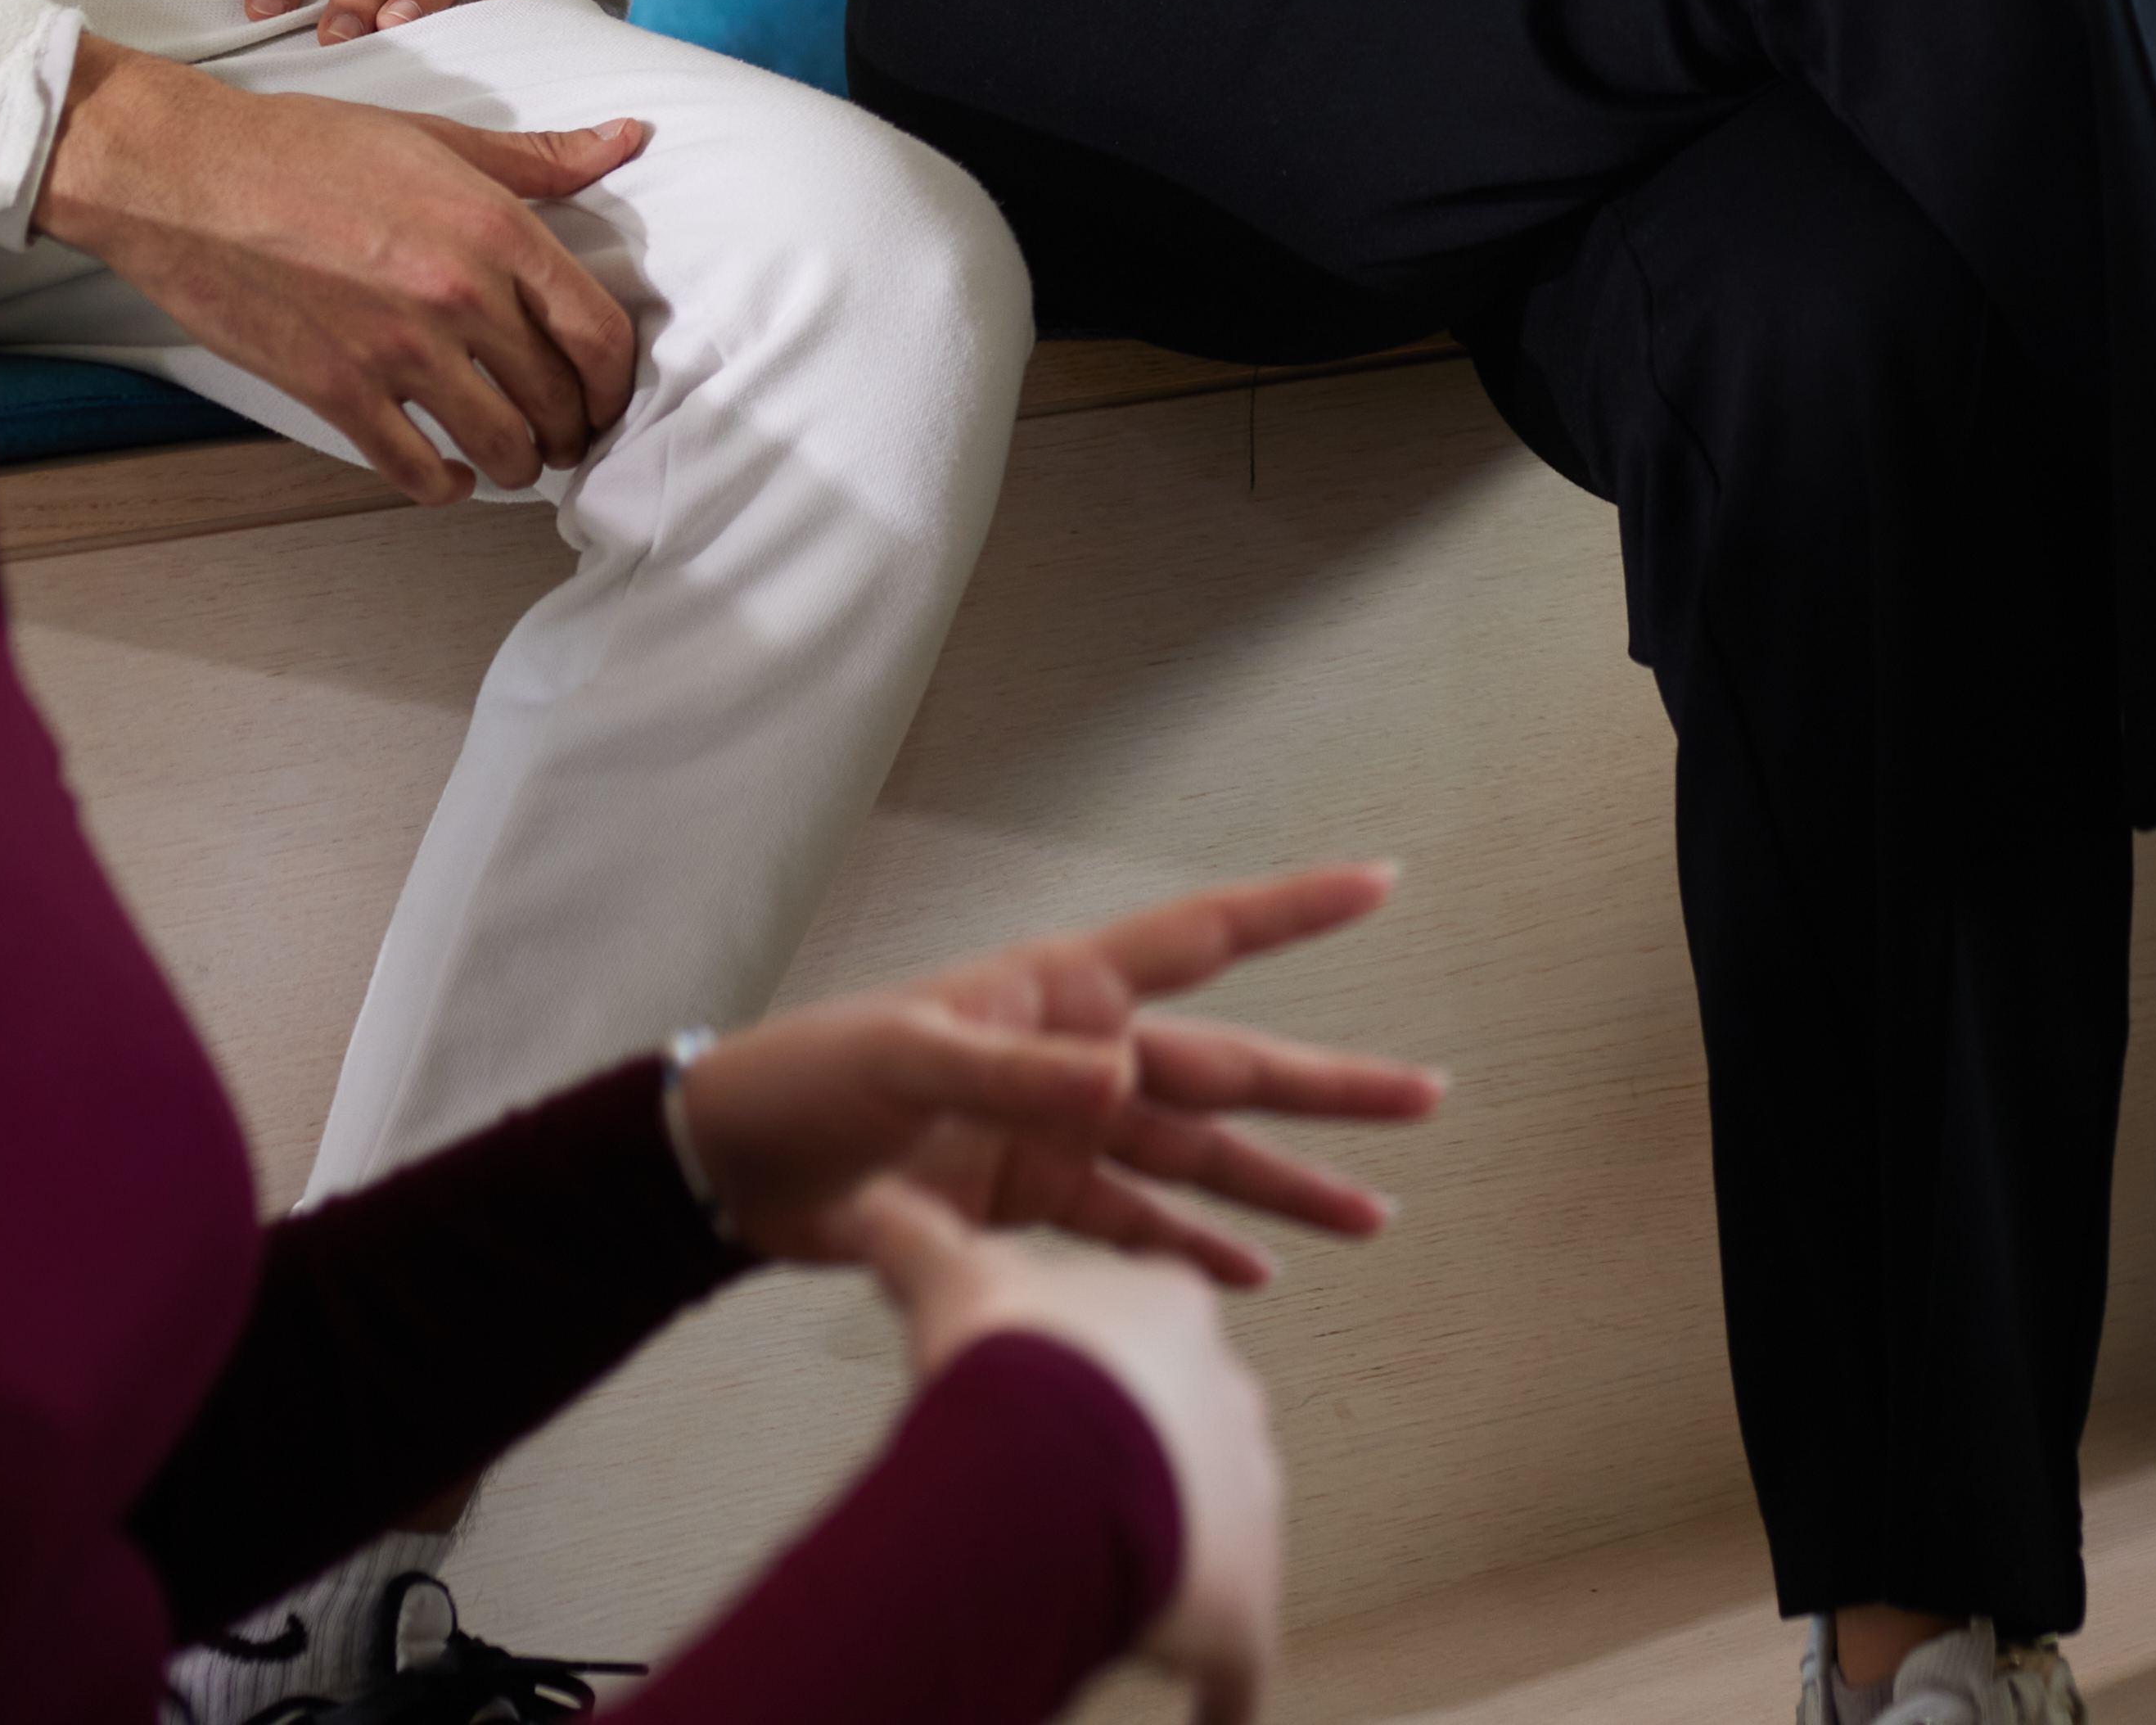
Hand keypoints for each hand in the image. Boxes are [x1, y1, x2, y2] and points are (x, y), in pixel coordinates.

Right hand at [34, 35, 648, 496]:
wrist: (189, 174)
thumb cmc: (309, 147)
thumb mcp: (437, 138)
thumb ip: (538, 157)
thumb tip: (627, 139)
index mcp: (495, 230)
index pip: (598, 333)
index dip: (618, 380)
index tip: (610, 393)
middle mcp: (458, 296)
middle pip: (558, 399)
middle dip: (574, 429)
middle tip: (568, 434)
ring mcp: (397, 351)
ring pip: (500, 445)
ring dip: (520, 464)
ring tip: (518, 457)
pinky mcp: (336, 391)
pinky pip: (414, 469)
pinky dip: (446, 486)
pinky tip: (452, 476)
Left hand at [667, 860, 1443, 1281]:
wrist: (730, 1170)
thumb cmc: (806, 1080)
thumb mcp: (903, 1062)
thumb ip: (1012, 1073)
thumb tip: (1120, 1081)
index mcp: (1059, 992)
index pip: (1198, 939)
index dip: (1289, 911)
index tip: (1379, 881)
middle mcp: (1080, 1054)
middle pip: (1227, 1071)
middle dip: (1327, 1089)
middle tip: (1425, 1099)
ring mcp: (1062, 1131)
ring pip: (1198, 1161)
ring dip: (1279, 1192)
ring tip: (1371, 1217)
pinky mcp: (1031, 1201)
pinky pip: (1135, 1226)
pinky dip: (1192, 1252)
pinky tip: (1253, 1275)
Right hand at [843, 1190, 1289, 1724]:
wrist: (1048, 1470)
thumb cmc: (1013, 1371)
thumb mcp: (955, 1276)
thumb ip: (916, 1235)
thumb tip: (871, 1197)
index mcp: (1170, 1314)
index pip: (1154, 1328)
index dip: (1101, 1364)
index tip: (1069, 1384)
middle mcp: (1227, 1399)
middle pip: (1192, 1431)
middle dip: (1142, 1462)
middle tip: (1073, 1495)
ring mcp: (1247, 1501)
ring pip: (1220, 1534)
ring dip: (1173, 1562)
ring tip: (1110, 1591)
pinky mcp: (1245, 1603)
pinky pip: (1236, 1662)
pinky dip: (1218, 1691)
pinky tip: (1205, 1717)